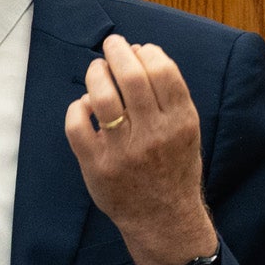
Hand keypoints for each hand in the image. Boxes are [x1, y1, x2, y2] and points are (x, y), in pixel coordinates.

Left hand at [63, 34, 216, 264]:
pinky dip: (78, 107)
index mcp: (181, 122)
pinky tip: (85, 106)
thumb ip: (169, 97)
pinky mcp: (96, 166)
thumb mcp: (187, 132)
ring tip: (96, 70)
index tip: (137, 48)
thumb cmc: (173, 169)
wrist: (163, 218)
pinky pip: (77, 125)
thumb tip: (140, 53)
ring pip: (101, 96)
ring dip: (96, 73)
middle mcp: (154, 134)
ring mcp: (123, 151)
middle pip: (131, 77)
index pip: (163, 71)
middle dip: (117, 52)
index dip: (146, 52)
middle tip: (111, 45)